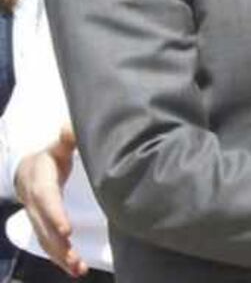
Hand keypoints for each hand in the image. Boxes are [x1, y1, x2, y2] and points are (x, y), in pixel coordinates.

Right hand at [15, 125, 87, 277]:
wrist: (28, 168)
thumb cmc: (52, 156)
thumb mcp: (59, 145)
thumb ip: (67, 138)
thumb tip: (70, 127)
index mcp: (40, 179)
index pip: (46, 199)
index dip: (54, 214)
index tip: (67, 231)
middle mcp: (34, 201)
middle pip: (43, 225)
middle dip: (58, 243)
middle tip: (75, 258)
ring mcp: (36, 215)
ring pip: (44, 238)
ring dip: (60, 256)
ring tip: (78, 269)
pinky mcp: (41, 226)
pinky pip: (48, 243)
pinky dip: (60, 258)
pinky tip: (75, 270)